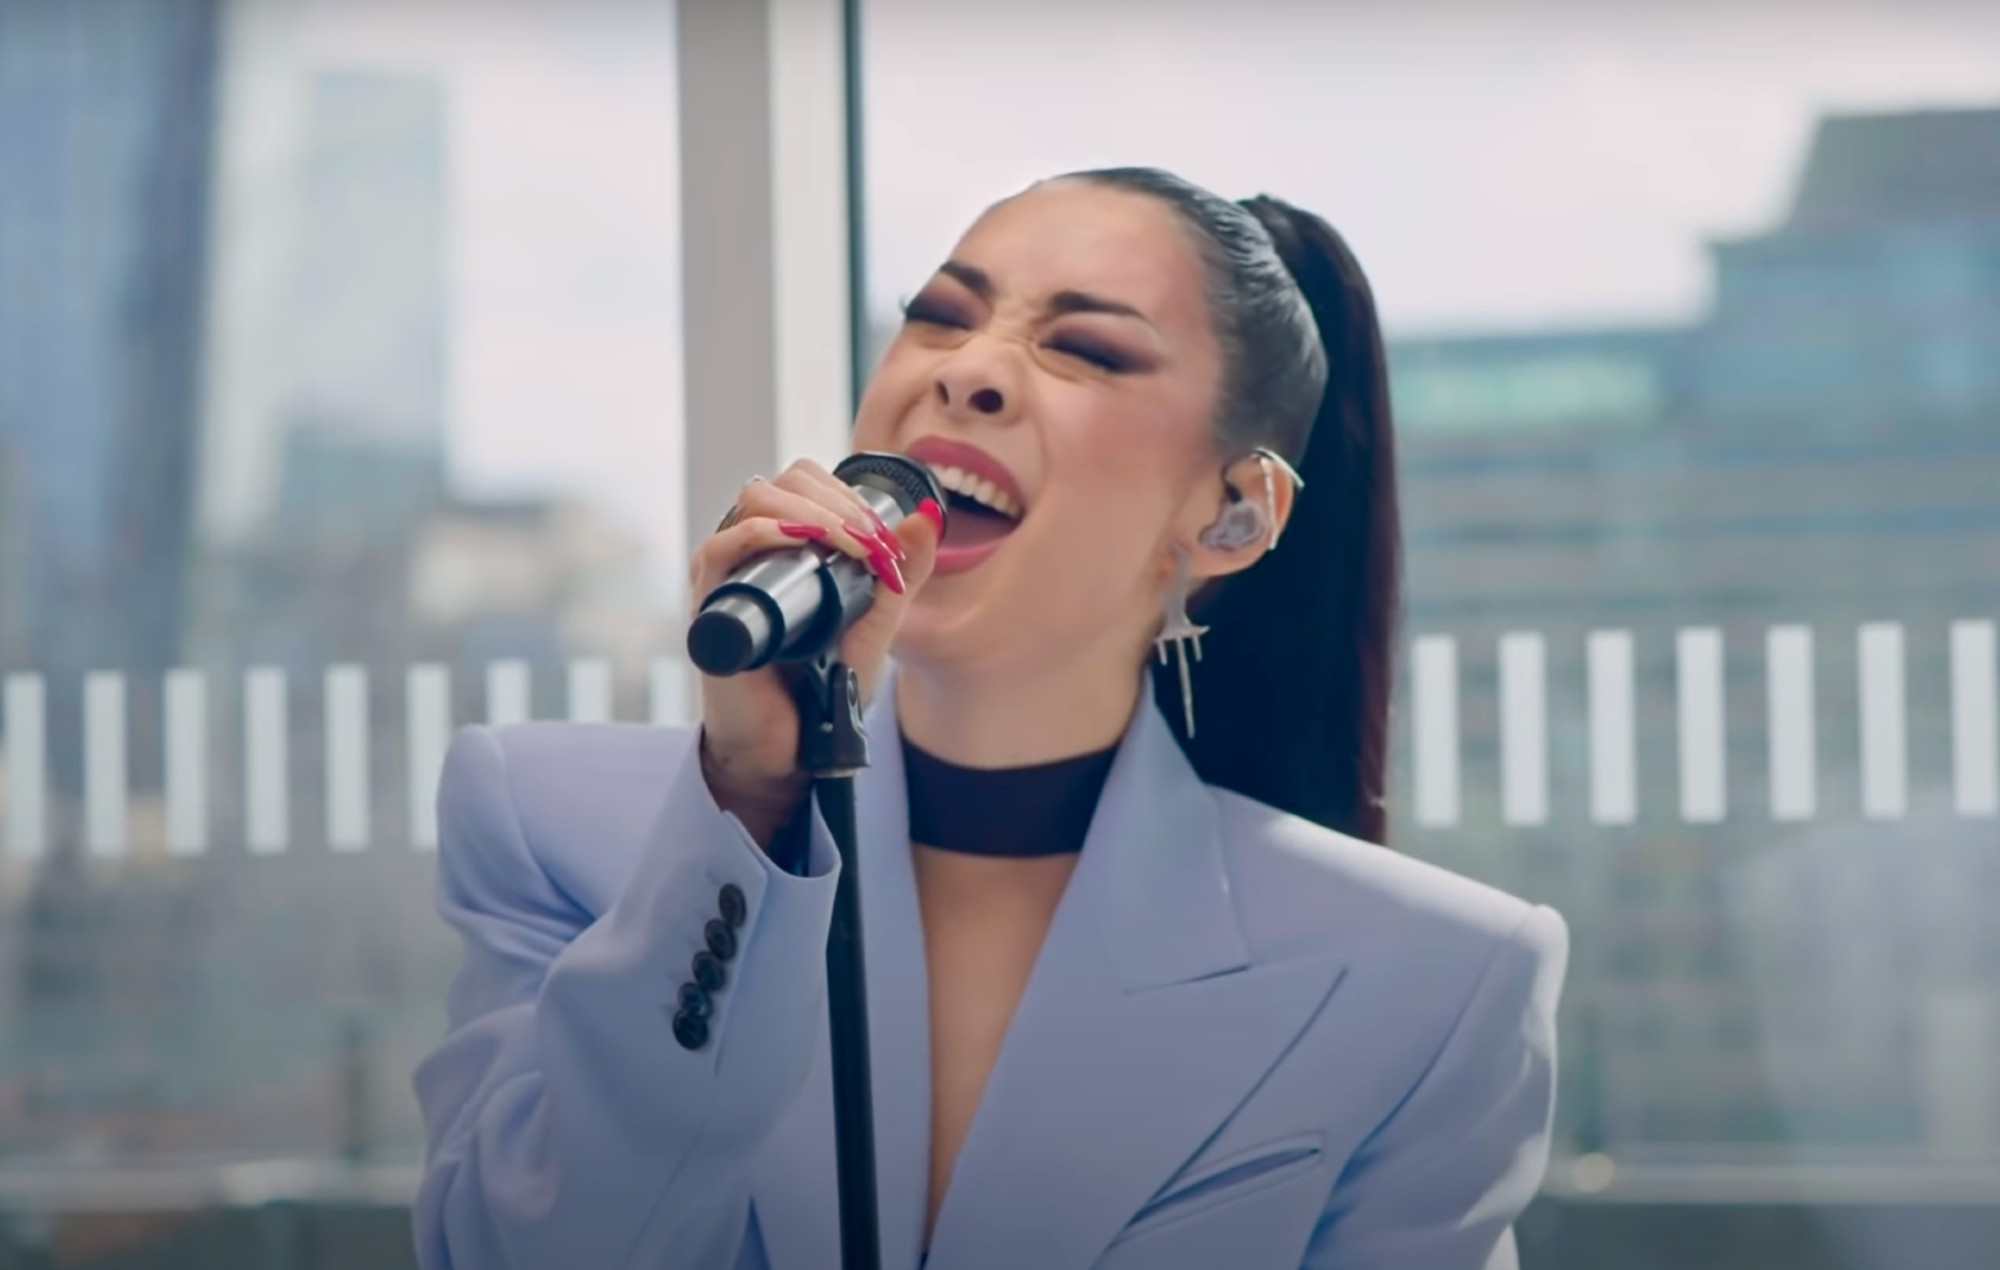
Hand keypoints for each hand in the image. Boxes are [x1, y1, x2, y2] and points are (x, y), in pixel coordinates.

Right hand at [690, 458, 940, 846]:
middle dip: (837, 502)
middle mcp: (751, 554)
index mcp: (784, 548)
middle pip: (781, 483)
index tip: (884, 537)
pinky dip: (761, 534)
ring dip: (812, 512)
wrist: (790, 752)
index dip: (847, 494)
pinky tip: (799, 541)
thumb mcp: (876, 627)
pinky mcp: (711, 609)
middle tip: (874, 544)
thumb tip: (929, 512)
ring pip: (754, 501)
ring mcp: (728, 577)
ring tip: (852, 545)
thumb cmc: (823, 691)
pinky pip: (719, 549)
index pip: (804, 482)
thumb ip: (902, 577)